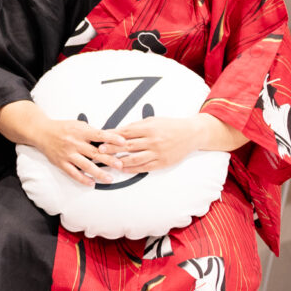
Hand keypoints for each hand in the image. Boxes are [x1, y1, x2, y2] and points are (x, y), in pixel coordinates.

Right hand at [28, 116, 124, 186]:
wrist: (41, 132)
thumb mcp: (78, 125)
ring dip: (98, 173)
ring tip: (109, 178)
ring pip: (85, 165)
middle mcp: (74, 143)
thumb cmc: (62, 128)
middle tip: (120, 165)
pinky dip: (82, 179)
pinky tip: (91, 183)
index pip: (99, 135)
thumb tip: (109, 138)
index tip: (123, 143)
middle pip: (95, 153)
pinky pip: (73, 173)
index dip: (112, 139)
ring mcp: (67, 154)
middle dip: (109, 160)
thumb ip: (92, 132)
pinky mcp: (61, 162)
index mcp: (80, 132)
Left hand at [103, 114, 229, 172]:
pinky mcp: (162, 162)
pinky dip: (132, 169)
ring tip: (109, 163)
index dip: (111, 136)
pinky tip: (123, 169)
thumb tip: (117, 131)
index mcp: (149, 128)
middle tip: (99, 151)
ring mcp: (158, 152)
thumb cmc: (169, 125)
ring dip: (120, 161)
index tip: (100, 138)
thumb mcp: (152, 120)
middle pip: (127, 146)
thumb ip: (136, 126)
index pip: (126, 132)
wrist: (191, 134)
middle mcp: (153, 140)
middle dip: (112, 148)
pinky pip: (144, 167)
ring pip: (134, 158)